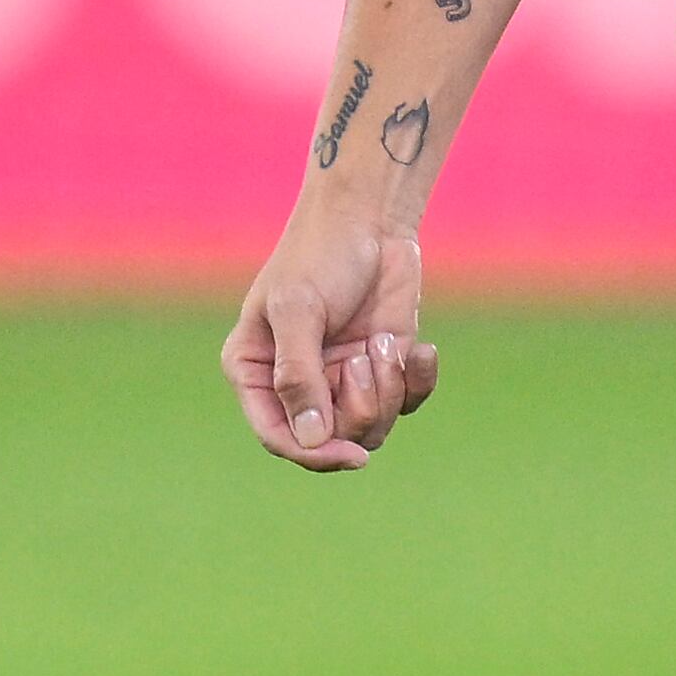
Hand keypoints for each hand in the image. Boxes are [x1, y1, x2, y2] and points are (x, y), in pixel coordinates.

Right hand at [222, 215, 436, 470]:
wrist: (370, 219)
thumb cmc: (320, 255)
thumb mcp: (299, 310)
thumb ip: (298, 375)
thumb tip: (311, 439)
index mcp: (255, 371)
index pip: (278, 436)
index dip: (313, 453)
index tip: (351, 455)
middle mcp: (297, 383)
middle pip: (332, 437)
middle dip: (360, 404)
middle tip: (365, 357)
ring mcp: (341, 378)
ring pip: (372, 425)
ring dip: (388, 388)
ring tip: (385, 343)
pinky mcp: (382, 368)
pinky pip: (406, 404)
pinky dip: (417, 381)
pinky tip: (420, 349)